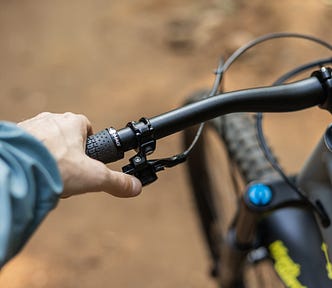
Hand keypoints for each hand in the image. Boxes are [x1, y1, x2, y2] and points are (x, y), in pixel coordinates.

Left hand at [18, 112, 141, 197]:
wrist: (14, 167)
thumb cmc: (55, 167)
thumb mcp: (93, 177)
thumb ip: (117, 182)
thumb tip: (136, 187)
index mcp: (73, 123)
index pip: (87, 127)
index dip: (90, 143)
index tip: (89, 158)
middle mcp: (51, 119)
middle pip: (66, 136)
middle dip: (69, 154)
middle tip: (69, 174)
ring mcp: (30, 126)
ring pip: (46, 141)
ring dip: (49, 157)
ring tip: (49, 177)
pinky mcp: (13, 136)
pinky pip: (27, 146)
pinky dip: (31, 158)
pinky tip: (32, 173)